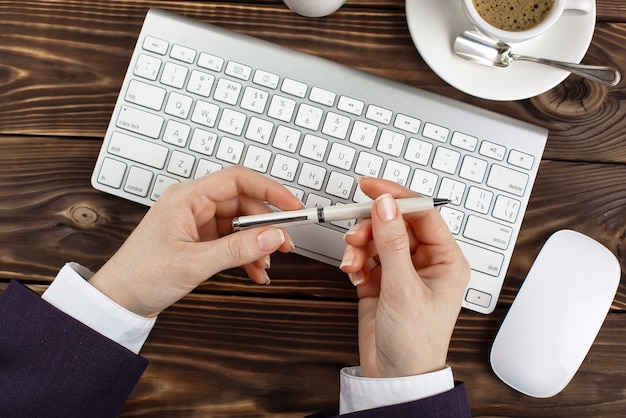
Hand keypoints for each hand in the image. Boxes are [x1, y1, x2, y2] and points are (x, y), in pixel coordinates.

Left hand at [88, 166, 302, 317]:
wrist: (118, 300)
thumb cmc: (141, 275)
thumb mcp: (194, 263)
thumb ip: (237, 249)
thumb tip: (272, 236)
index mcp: (187, 198)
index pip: (238, 181)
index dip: (270, 191)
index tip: (293, 206)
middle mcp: (193, 205)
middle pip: (243, 204)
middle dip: (267, 225)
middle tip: (283, 244)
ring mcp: (196, 223)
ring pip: (240, 225)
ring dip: (257, 244)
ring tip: (266, 264)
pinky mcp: (198, 240)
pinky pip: (231, 241)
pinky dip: (245, 254)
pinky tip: (254, 271)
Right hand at [341, 178, 469, 377]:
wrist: (394, 376)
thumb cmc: (415, 341)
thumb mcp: (403, 288)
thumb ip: (391, 242)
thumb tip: (386, 205)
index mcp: (446, 259)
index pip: (423, 213)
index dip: (397, 196)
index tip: (371, 188)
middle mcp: (425, 261)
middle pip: (396, 223)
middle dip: (372, 226)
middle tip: (355, 234)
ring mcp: (402, 270)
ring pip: (378, 238)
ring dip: (361, 245)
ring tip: (353, 261)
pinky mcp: (382, 280)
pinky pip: (366, 255)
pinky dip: (356, 260)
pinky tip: (354, 274)